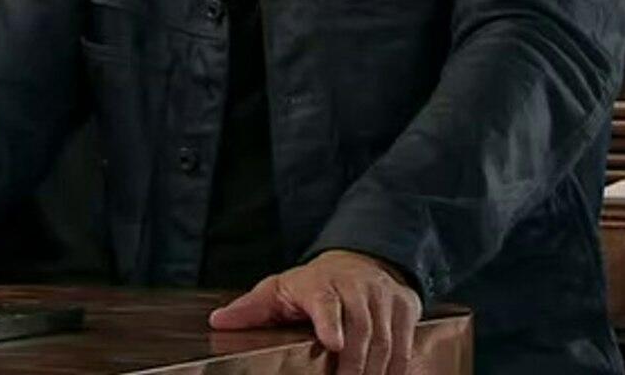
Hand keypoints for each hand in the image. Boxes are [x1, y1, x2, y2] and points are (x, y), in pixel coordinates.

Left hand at [208, 250, 420, 374]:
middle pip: (361, 328)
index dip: (330, 322)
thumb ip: (252, 308)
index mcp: (321, 283)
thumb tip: (218, 322)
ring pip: (385, 340)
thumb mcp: (279, 289)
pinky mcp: (406, 308)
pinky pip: (406, 344)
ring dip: (374, 370)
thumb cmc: (314, 284)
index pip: (325, 301)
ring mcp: (384, 297)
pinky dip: (397, 368)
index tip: (332, 342)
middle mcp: (356, 287)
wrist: (362, 261)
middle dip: (353, 364)